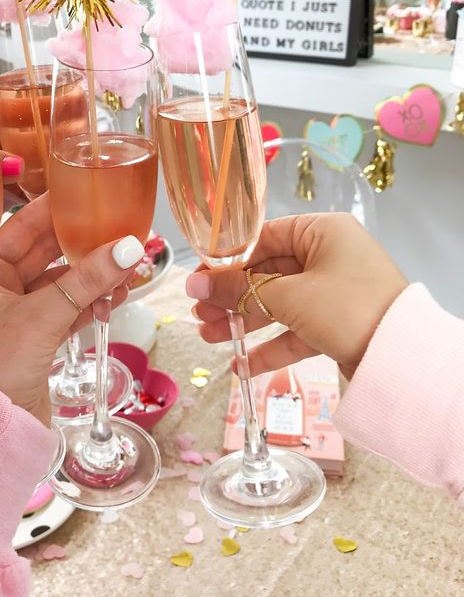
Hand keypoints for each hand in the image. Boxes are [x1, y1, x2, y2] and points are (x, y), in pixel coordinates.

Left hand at [0, 194, 143, 425]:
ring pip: (62, 283)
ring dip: (94, 274)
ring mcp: (16, 316)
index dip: (54, 208)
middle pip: (46, 253)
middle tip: (122, 225)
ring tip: (131, 262)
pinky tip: (120, 293)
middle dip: (84, 242)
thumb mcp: (42, 316)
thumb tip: (130, 246)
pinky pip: (68, 309)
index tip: (86, 187)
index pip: (21, 227)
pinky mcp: (36, 340)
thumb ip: (87, 280)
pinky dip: (92, 301)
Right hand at [187, 213, 407, 377]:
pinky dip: (270, 346)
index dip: (226, 261)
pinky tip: (242, 364)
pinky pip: (295, 330)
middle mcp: (328, 256)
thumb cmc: (348, 308)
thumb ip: (238, 290)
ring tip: (209, 337)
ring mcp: (332, 292)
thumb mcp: (289, 296)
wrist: (402, 359)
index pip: (263, 238)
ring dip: (243, 321)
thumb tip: (193, 285)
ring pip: (277, 303)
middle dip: (230, 297)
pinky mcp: (336, 324)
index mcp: (322, 232)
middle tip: (199, 313)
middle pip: (266, 273)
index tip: (197, 280)